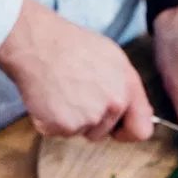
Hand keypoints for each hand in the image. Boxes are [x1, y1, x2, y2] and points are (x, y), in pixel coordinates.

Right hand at [0, 0, 153, 141]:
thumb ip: (124, 88)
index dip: (127, 132)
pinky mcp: (65, 126)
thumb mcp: (111, 58)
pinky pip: (59, 134)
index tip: (116, 130)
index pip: (141, 129)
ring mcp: (89, 117)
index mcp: (128, 86)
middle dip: (90, 121)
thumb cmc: (70, 46)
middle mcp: (113, 104)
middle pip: (104, 133)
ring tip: (61, 92)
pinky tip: (48, 97)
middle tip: (74, 94)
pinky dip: (50, 121)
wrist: (36, 43)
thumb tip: (129, 111)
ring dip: (70, 120)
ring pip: (81, 133)